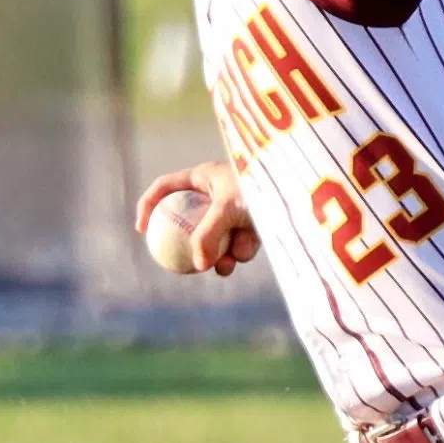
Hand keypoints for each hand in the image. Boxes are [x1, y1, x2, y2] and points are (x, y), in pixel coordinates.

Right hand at [135, 161, 256, 277]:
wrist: (301, 191)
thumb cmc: (260, 188)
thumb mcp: (227, 208)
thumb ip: (207, 236)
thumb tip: (198, 266)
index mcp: (204, 176)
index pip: (165, 188)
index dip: (148, 205)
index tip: (142, 230)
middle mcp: (217, 193)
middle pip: (188, 220)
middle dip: (187, 244)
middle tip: (179, 264)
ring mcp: (234, 211)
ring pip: (213, 238)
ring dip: (216, 255)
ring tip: (224, 266)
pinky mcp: (251, 227)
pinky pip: (235, 246)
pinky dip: (239, 252)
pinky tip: (243, 255)